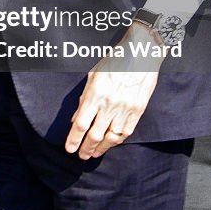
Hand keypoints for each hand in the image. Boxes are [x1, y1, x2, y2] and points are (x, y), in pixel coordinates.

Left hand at [65, 24, 162, 159]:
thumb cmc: (114, 61)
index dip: (74, 140)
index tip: (69, 149)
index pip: (81, 124)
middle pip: (95, 135)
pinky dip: (116, 142)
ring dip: (101, 149)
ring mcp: (125, 108)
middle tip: (81, 155)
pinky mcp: (138, 110)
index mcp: (96, 93)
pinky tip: (110, 144)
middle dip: (86, 148)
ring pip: (111, 138)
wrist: (141, 53)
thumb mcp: (93, 75)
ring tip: (94, 153)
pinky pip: (126, 132)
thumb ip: (83, 98)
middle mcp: (110, 103)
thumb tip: (75, 119)